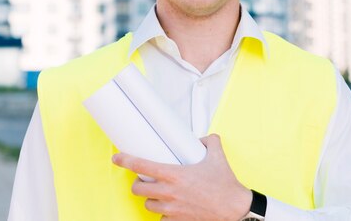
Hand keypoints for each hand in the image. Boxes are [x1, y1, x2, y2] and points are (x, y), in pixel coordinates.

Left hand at [112, 134, 251, 220]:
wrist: (234, 208)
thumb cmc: (225, 185)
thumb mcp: (218, 157)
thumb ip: (209, 142)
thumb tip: (204, 138)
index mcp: (175, 175)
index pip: (142, 165)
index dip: (126, 160)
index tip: (117, 157)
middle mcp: (169, 192)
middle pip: (138, 189)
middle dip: (139, 183)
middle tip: (146, 179)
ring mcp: (171, 209)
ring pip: (148, 204)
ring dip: (151, 198)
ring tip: (161, 194)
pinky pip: (161, 218)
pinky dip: (164, 212)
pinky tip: (172, 207)